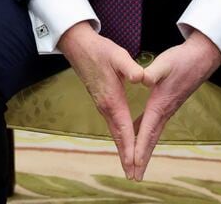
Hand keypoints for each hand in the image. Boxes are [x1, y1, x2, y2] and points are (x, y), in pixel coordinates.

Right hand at [58, 22, 145, 179]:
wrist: (78, 45)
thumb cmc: (99, 49)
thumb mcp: (117, 55)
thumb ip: (131, 67)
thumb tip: (142, 78)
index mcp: (112, 99)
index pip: (124, 128)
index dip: (131, 146)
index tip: (135, 163)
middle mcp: (105, 106)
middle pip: (118, 137)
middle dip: (126, 157)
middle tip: (133, 176)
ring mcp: (102, 105)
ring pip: (114, 132)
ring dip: (123, 150)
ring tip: (130, 166)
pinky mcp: (102, 101)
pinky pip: (113, 125)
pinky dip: (120, 138)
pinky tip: (123, 142)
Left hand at [133, 29, 220, 179]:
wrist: (201, 57)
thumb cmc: (182, 60)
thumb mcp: (164, 63)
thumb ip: (152, 72)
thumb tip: (143, 79)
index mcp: (160, 103)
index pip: (148, 130)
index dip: (140, 147)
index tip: (133, 163)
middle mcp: (165, 110)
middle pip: (151, 139)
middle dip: (142, 158)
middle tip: (134, 177)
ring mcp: (167, 109)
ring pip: (152, 134)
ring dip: (144, 149)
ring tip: (135, 165)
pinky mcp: (167, 104)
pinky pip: (153, 124)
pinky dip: (144, 134)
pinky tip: (137, 135)